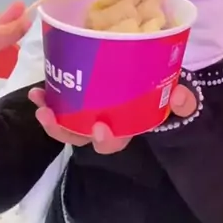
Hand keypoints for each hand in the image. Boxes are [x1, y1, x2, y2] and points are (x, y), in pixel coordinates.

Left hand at [29, 84, 196, 153]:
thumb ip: (184, 101)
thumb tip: (181, 95)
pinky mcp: (81, 101)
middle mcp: (106, 126)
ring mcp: (91, 115)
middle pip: (81, 138)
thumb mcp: (179, 98)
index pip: (115, 142)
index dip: (107, 139)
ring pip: (67, 125)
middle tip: (49, 116)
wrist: (156, 80)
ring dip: (50, 117)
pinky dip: (49, 101)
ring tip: (39, 103)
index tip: (100, 127)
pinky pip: (62, 107)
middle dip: (63, 130)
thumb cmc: (167, 93)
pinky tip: (38, 91)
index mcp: (127, 128)